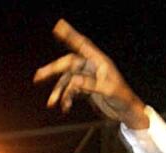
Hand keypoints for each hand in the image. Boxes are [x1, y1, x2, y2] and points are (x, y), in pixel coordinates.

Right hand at [33, 19, 148, 127]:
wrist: (127, 112)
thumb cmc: (123, 98)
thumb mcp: (108, 91)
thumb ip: (91, 85)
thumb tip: (73, 80)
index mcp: (99, 62)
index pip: (82, 46)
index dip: (70, 36)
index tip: (58, 26)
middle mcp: (91, 67)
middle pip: (68, 64)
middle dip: (53, 71)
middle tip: (38, 76)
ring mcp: (87, 78)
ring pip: (67, 80)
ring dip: (58, 91)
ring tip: (51, 103)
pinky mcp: (86, 89)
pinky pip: (71, 91)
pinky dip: (66, 99)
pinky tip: (65, 108)